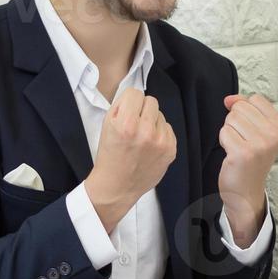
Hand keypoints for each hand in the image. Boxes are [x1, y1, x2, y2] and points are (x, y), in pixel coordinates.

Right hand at [84, 87, 175, 233]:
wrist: (117, 186)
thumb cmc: (110, 155)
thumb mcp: (106, 125)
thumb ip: (121, 105)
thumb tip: (137, 95)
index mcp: (126, 124)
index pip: (135, 93)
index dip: (129, 101)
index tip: (127, 111)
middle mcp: (145, 132)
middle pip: (151, 101)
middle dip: (142, 110)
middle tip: (134, 124)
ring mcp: (160, 142)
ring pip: (161, 115)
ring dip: (152, 122)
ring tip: (141, 138)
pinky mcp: (171, 150)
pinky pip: (169, 129)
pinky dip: (160, 134)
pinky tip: (149, 145)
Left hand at [217, 93, 277, 243]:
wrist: (246, 191)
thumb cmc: (251, 159)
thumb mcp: (257, 130)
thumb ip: (245, 108)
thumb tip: (229, 99)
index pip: (255, 99)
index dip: (246, 111)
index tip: (250, 129)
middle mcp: (274, 135)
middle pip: (241, 108)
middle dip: (236, 122)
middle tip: (244, 141)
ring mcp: (259, 145)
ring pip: (231, 119)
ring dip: (230, 132)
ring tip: (238, 147)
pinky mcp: (243, 153)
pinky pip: (224, 132)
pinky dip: (224, 142)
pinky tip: (232, 154)